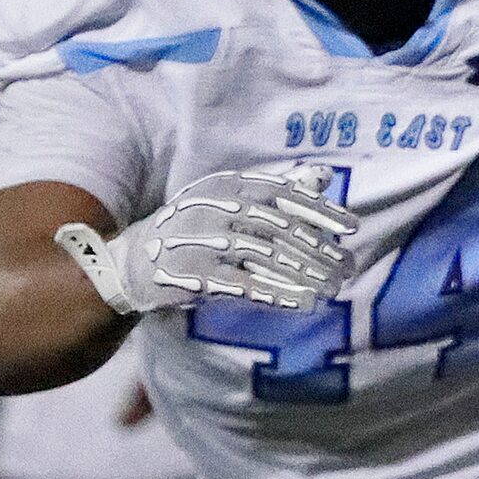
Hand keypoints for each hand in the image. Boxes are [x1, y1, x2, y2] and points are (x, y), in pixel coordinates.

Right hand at [57, 164, 356, 316]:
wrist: (127, 265)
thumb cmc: (191, 230)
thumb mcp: (228, 200)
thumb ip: (276, 189)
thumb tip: (323, 176)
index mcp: (226, 185)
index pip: (283, 194)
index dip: (320, 211)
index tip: (351, 228)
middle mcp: (216, 209)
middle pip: (280, 229)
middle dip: (319, 250)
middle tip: (348, 268)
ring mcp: (204, 243)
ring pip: (269, 258)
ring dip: (306, 274)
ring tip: (334, 288)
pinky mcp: (196, 277)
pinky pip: (246, 285)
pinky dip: (279, 294)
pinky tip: (306, 302)